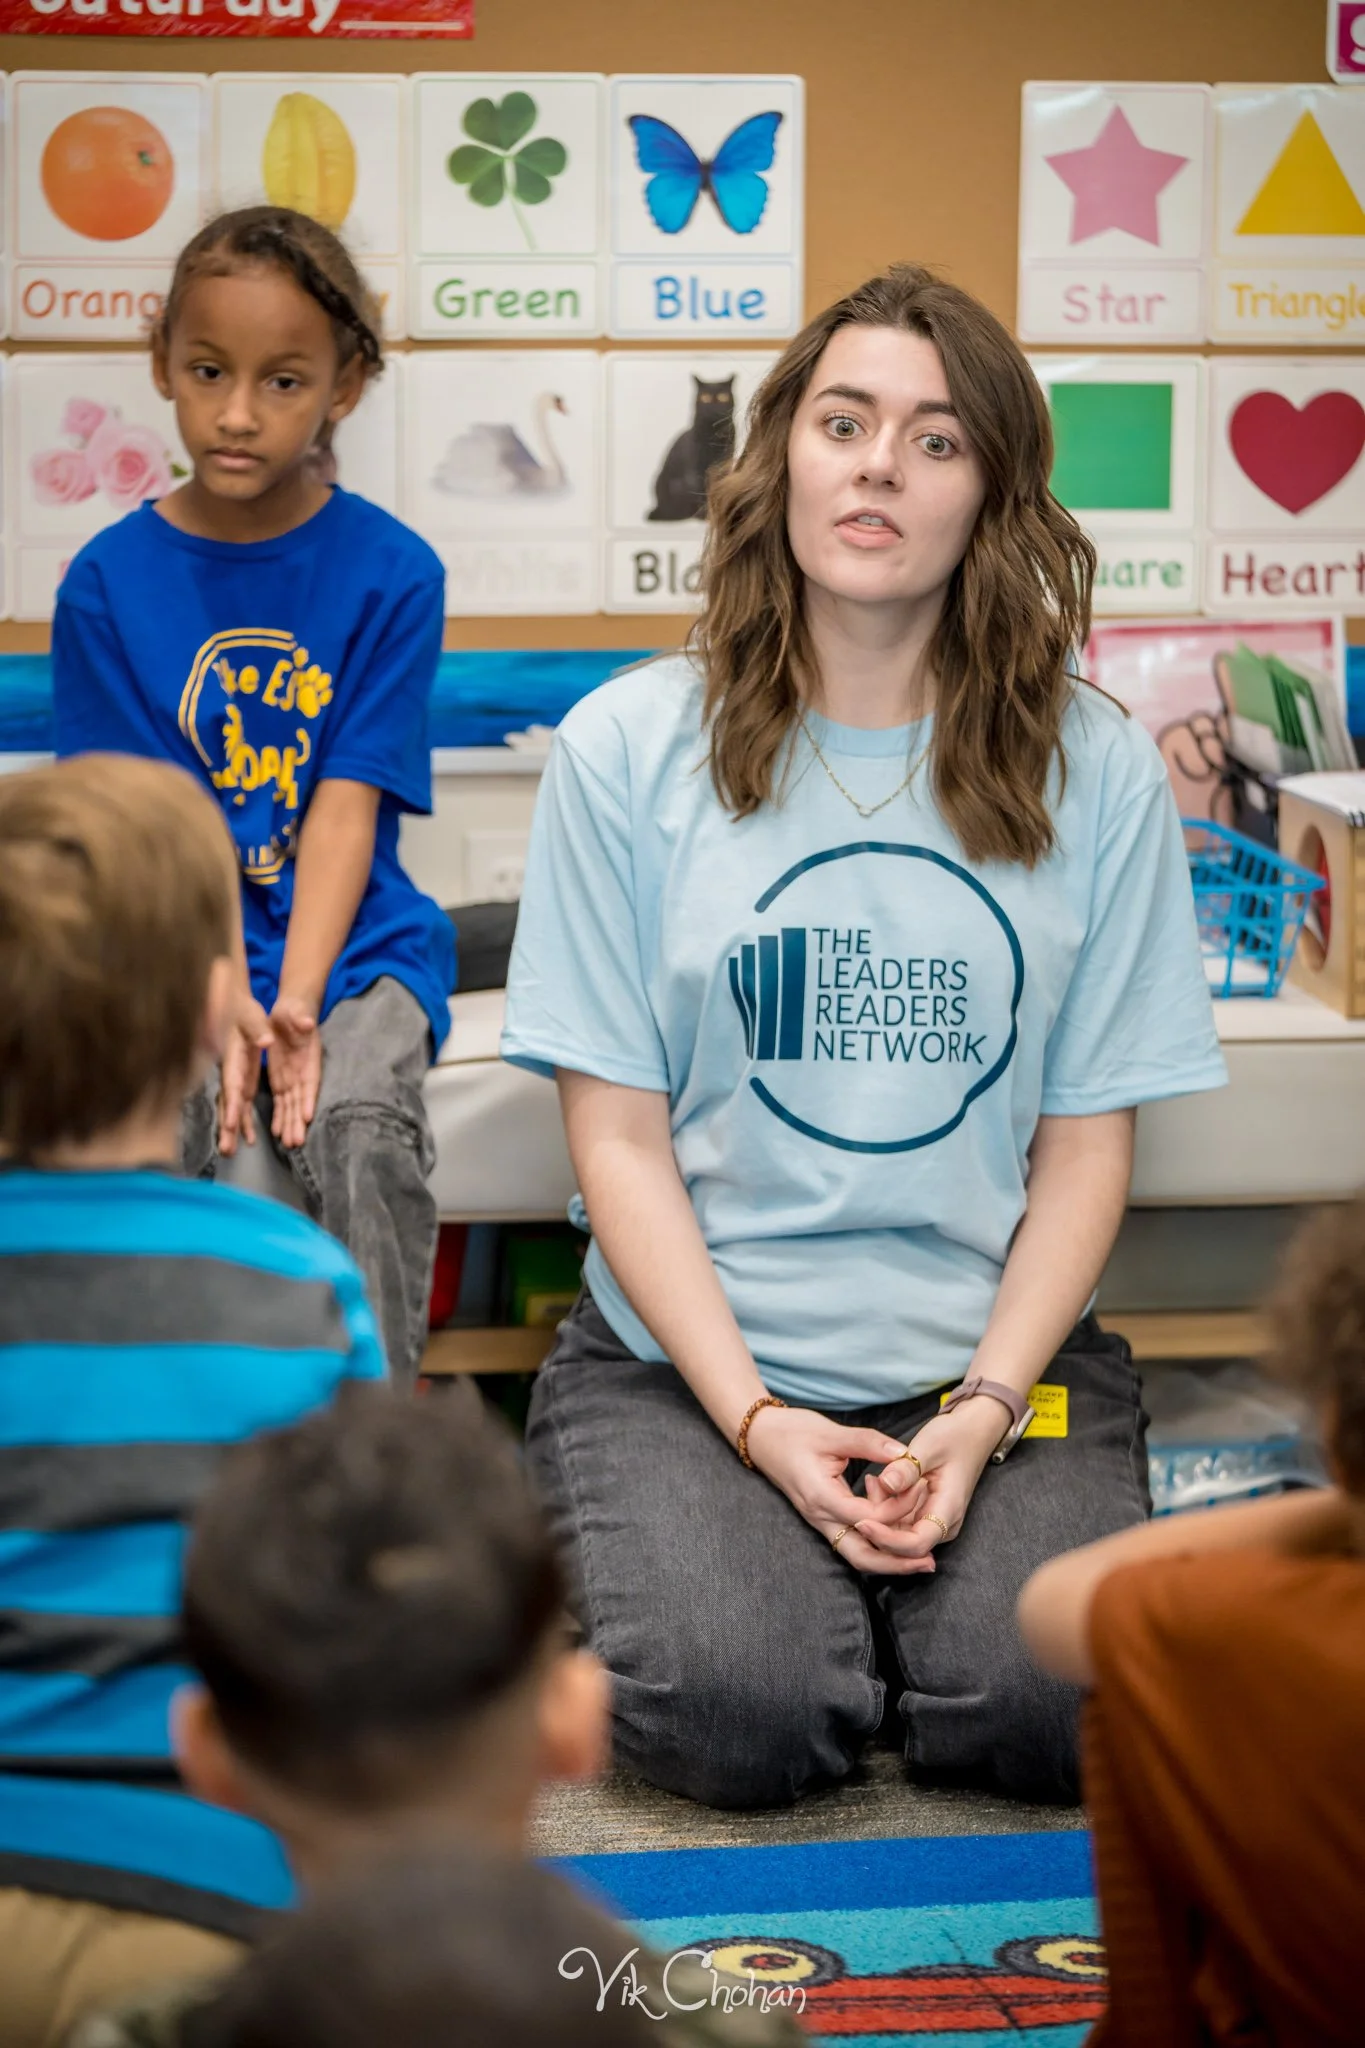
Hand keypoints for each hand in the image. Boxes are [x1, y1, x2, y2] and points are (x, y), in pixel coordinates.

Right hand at [217, 992, 271, 1157]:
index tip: (229, 1126)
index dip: (231, 1106)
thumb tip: (267, 1040)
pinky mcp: (242, 1079)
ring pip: (233, 1108)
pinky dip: (243, 1120)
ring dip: (233, 1130)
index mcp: (233, 1058)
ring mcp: (236, 1077)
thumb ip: (258, 1028)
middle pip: (228, 1103)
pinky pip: (241, 1104)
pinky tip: (248, 1137)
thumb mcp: (251, 1015)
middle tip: (226, 1151)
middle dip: (227, 1127)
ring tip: (230, 1152)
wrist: (232, 1006)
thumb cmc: (242, 1010)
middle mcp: (231, 1072)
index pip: (232, 1085)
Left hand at [267, 995, 322, 1150]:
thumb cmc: (294, 1011)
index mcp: (308, 1058)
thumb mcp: (296, 1011)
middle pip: (301, 1100)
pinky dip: (279, 1117)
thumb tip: (307, 1023)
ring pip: (291, 1105)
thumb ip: (301, 1019)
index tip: (307, 1116)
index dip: (308, 1098)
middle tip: (296, 1141)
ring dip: (290, 1124)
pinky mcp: (280, 1080)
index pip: (310, 1081)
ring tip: (288, 1144)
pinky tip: (277, 1133)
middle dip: (298, 1121)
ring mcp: (291, 1079)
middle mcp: (302, 1073)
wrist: (290, 1012)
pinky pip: (280, 1101)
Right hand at [743, 1404, 934, 1575]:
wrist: (761, 1438)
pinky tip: (897, 1537)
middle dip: (896, 1563)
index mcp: (822, 1497)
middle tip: (929, 1562)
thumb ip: (870, 1443)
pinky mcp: (823, 1518)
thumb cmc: (793, 1432)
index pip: (870, 1516)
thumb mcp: (832, 1433)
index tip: (921, 1486)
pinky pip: (851, 1542)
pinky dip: (875, 1545)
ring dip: (888, 1560)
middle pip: (862, 1556)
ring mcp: (820, 1521)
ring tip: (919, 1560)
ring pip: (856, 1555)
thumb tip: (906, 1454)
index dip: (899, 1506)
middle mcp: (820, 1517)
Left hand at [855, 1398, 1009, 1566]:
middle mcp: (942, 1525)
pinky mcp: (922, 1516)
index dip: (887, 1540)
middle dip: (878, 1526)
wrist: (971, 1433)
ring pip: (897, 1535)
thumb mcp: (929, 1445)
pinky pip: (897, 1523)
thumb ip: (908, 1467)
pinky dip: (882, 1508)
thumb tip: (886, 1483)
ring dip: (878, 1515)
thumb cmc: (953, 1437)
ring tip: (872, 1480)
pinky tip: (875, 1482)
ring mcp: (932, 1522)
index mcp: (948, 1511)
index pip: (916, 1544)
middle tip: (869, 1486)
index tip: (861, 1522)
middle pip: (903, 1547)